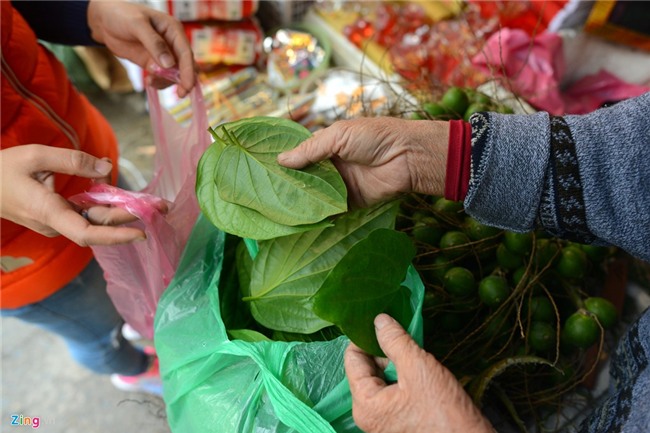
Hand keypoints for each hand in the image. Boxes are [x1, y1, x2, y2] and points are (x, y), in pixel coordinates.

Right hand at [1, 145, 145, 245]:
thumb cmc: (1, 170)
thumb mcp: (35, 156)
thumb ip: (73, 161)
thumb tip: (107, 168)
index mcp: (48, 213)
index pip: (88, 233)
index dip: (116, 235)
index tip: (142, 232)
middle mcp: (55, 224)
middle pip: (100, 225)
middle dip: (132, 217)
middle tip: (162, 207)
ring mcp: (57, 223)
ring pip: (95, 220)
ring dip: (122, 211)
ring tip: (152, 203)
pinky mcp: (57, 217)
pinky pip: (87, 214)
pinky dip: (105, 205)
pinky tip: (121, 195)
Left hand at [87, 0, 195, 96]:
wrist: (104, 21)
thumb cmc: (121, 15)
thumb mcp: (137, 25)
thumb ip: (154, 43)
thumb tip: (169, 64)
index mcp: (173, 29)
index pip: (186, 52)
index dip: (188, 70)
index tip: (187, 86)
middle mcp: (172, 42)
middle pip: (186, 65)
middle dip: (184, 80)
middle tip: (180, 93)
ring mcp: (164, 54)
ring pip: (176, 74)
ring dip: (168, 82)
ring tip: (151, 82)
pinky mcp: (154, 63)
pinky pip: (163, 77)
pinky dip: (159, 83)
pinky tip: (149, 81)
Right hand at [278, 117, 449, 207]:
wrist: (408, 157)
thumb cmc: (375, 137)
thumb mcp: (339, 135)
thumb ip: (311, 149)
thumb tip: (281, 160)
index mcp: (328, 146)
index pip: (300, 156)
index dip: (284, 163)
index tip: (262, 171)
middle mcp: (332, 167)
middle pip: (305, 178)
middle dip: (288, 186)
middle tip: (263, 195)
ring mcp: (340, 186)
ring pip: (315, 196)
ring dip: (300, 202)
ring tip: (274, 210)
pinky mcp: (350, 204)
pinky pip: (330, 212)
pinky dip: (318, 216)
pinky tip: (298, 222)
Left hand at [344, 314, 494, 432]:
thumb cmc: (443, 411)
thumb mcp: (418, 367)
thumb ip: (395, 341)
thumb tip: (379, 320)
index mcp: (364, 404)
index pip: (352, 359)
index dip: (367, 337)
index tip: (385, 323)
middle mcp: (368, 414)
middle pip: (366, 369)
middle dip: (384, 351)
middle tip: (406, 339)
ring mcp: (383, 420)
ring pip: (381, 378)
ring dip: (397, 363)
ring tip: (417, 356)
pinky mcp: (399, 421)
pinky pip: (394, 390)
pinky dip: (405, 376)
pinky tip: (422, 371)